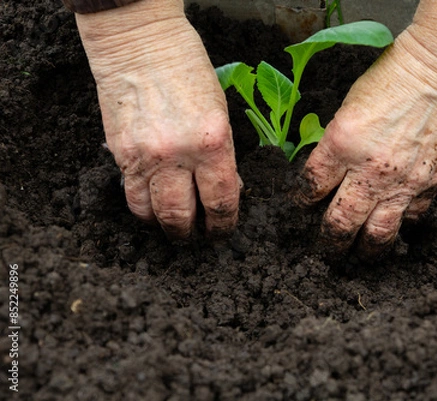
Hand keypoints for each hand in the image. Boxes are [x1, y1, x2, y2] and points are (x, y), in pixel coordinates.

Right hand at [75, 0, 239, 237]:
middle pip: (183, 216)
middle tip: (196, 236)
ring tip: (172, 226)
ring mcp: (145, 156)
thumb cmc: (188, 70)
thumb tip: (225, 190)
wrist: (140, 44)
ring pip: (152, 214)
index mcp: (213, 142)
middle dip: (192, 234)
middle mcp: (178, 154)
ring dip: (164, 225)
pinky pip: (130, 195)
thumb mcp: (220, 112)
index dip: (224, 224)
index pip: (222, 201)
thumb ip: (222, 156)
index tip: (223, 230)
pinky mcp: (120, 154)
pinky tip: (152, 206)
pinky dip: (143, 208)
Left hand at [296, 0, 436, 257]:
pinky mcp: (429, 184)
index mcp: (341, 145)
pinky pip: (412, 216)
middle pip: (340, 223)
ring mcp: (402, 182)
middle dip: (329, 243)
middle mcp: (368, 171)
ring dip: (366, 249)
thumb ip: (337, 142)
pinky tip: (397, 225)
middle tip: (326, 252)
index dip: (302, 200)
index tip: (302, 204)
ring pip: (378, 233)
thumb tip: (330, 167)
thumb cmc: (394, 78)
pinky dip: (403, 223)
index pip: (311, 187)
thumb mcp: (349, 106)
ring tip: (360, 256)